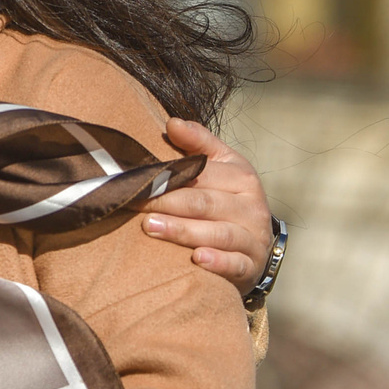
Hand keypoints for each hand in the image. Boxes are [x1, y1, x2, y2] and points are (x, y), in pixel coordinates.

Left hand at [143, 119, 271, 292]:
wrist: (253, 242)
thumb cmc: (227, 198)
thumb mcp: (221, 166)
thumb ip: (198, 143)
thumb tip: (172, 123)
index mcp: (242, 178)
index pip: (204, 174)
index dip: (170, 176)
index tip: (139, 178)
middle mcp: (252, 207)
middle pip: (205, 203)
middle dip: (168, 202)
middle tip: (135, 202)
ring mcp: (254, 238)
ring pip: (218, 233)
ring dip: (183, 231)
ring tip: (150, 227)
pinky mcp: (252, 265)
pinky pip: (236, 264)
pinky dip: (218, 262)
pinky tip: (198, 259)